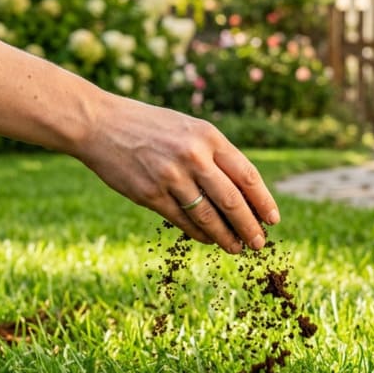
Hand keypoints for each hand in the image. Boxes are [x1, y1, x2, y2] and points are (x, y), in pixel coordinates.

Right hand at [75, 96, 279, 253]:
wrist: (100, 124)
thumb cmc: (148, 126)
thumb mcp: (186, 128)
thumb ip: (213, 153)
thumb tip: (241, 190)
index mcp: (207, 135)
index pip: (246, 174)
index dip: (263, 201)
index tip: (273, 220)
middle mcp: (193, 155)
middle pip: (232, 200)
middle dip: (249, 226)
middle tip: (259, 243)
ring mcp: (171, 176)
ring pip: (209, 216)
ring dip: (226, 236)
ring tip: (237, 248)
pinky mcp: (150, 194)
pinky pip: (183, 220)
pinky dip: (199, 233)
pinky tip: (208, 239)